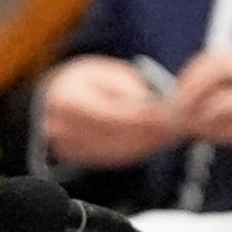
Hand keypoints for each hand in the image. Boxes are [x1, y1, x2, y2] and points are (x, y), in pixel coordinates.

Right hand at [40, 56, 181, 169]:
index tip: (167, 115)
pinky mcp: (76, 159)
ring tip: (169, 133)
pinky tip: (152, 142)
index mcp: (67, 99)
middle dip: (149, 132)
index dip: (141, 117)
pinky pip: (112, 159)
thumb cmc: (85, 81)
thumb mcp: (107, 72)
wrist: (55, 98)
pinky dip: (136, 151)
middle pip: (115, 136)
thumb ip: (128, 87)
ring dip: (146, 144)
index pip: (111, 114)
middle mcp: (61, 127)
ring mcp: (67, 147)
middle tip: (176, 126)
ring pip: (117, 151)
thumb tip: (151, 106)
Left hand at [171, 42, 231, 205]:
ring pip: (222, 97)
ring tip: (186, 123)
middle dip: (190, 87)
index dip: (196, 69)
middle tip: (175, 106)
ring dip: (196, 112)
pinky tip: (204, 134)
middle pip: (220, 67)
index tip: (179, 87)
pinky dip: (211, 129)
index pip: (227, 54)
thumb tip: (205, 91)